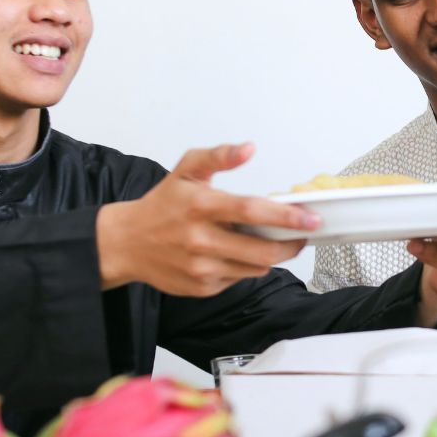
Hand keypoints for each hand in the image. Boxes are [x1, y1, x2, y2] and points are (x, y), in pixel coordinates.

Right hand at [96, 143, 316, 295]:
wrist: (126, 243)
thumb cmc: (161, 205)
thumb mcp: (186, 170)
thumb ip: (219, 156)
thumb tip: (249, 148)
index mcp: (200, 206)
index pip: (252, 211)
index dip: (286, 216)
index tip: (310, 218)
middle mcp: (201, 240)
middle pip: (262, 250)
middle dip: (291, 244)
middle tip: (302, 233)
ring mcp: (201, 268)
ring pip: (256, 268)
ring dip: (271, 255)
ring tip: (269, 240)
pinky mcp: (202, 287)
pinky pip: (239, 279)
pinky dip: (246, 266)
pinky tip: (235, 253)